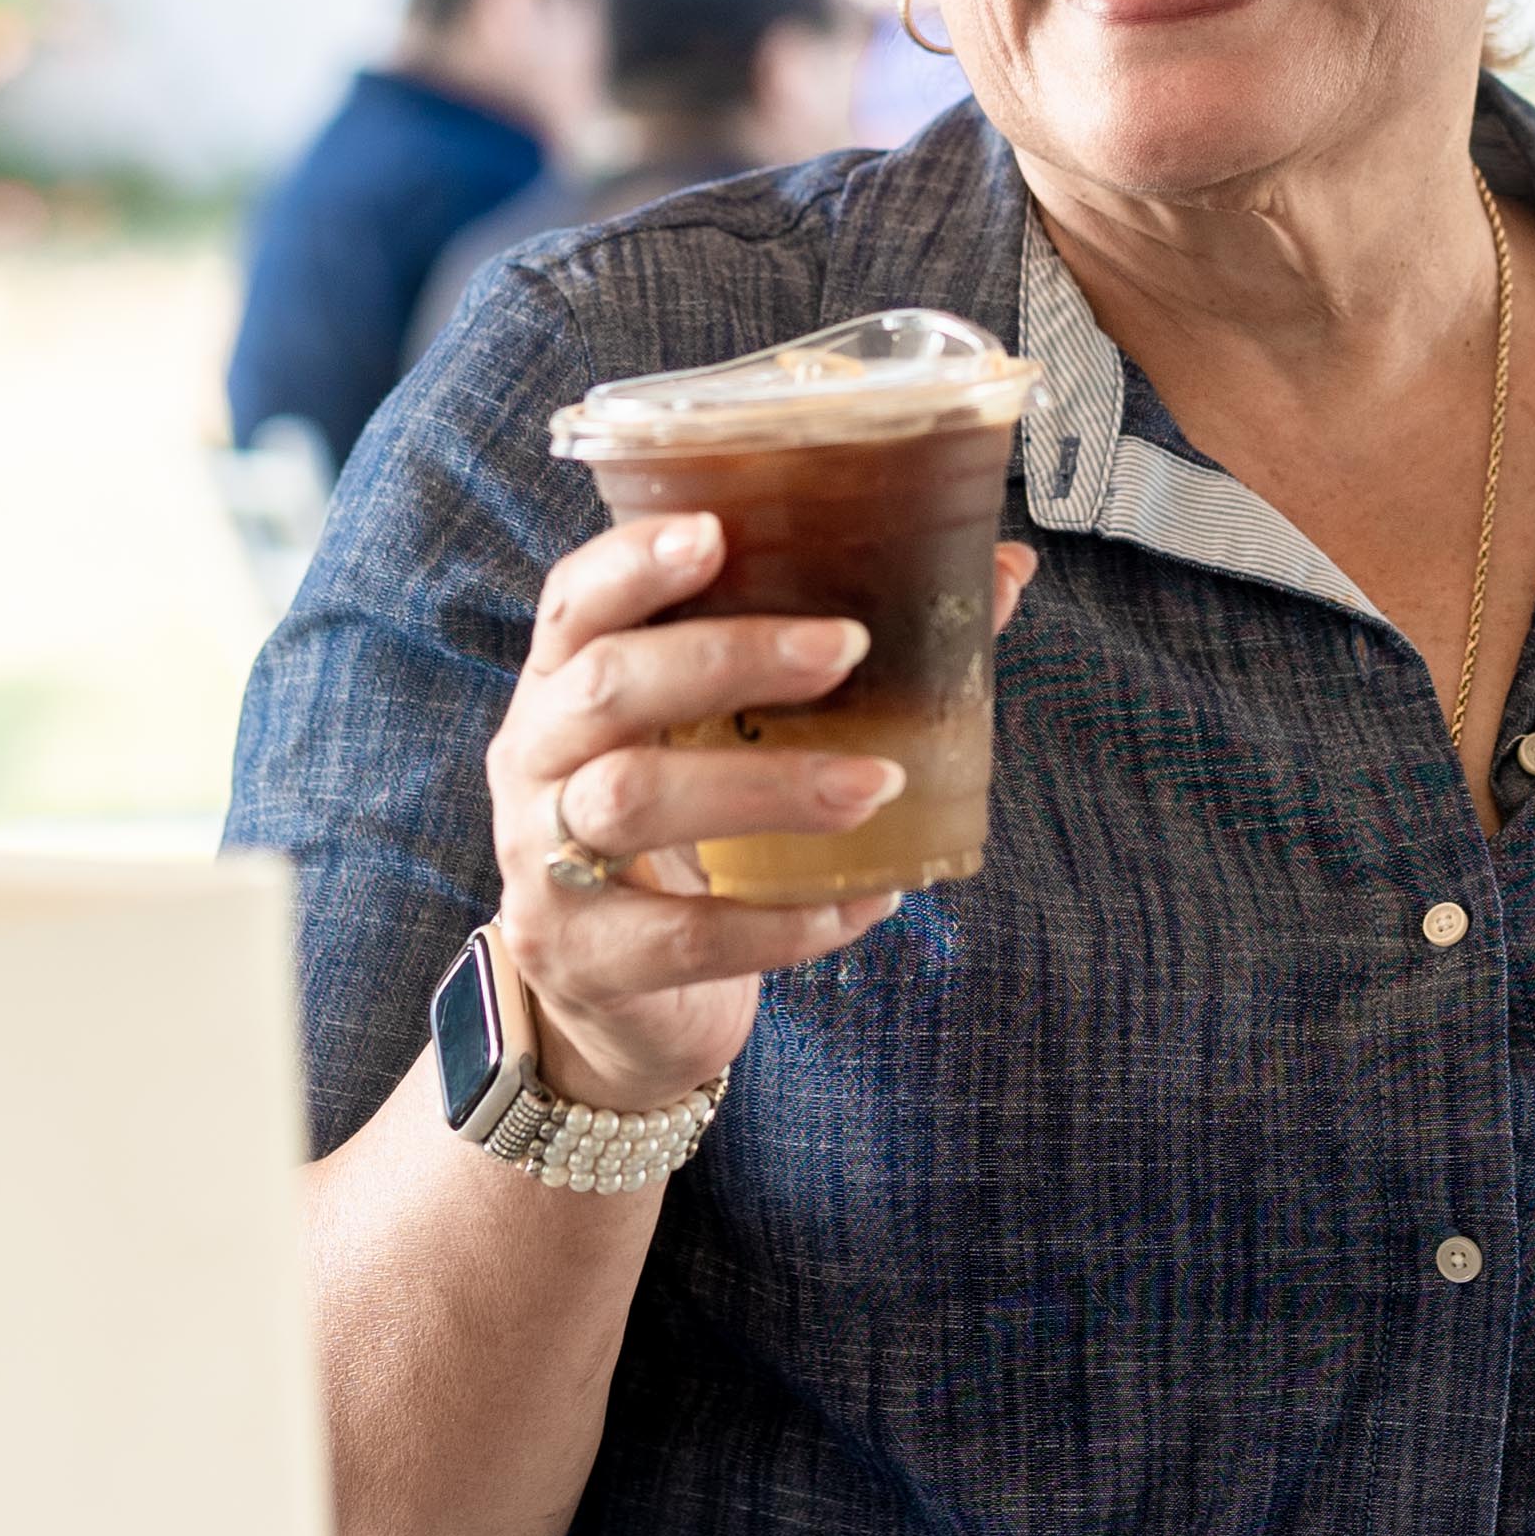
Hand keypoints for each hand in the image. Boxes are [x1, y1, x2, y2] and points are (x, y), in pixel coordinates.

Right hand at [487, 513, 1039, 1111]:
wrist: (619, 1004)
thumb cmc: (690, 839)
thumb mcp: (732, 744)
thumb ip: (842, 662)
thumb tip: (999, 573)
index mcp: (566, 685)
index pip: (577, 600)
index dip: (635, 561)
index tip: (716, 531)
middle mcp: (535, 759)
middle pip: (606, 686)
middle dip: (728, 657)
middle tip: (847, 646)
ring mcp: (542, 861)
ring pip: (631, 798)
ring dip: (766, 784)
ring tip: (877, 783)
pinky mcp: (583, 957)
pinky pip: (684, 933)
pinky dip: (784, 918)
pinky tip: (866, 899)